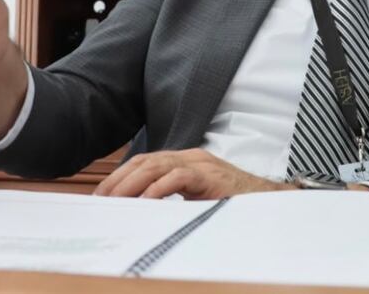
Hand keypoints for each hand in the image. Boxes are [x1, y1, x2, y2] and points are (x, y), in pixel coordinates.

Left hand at [94, 149, 291, 198]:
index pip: (144, 161)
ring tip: (114, 200)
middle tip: (100, 199)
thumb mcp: (196, 200)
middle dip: (119, 179)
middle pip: (144, 161)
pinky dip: (158, 189)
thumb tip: (141, 212)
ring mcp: (201, 164)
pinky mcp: (210, 176)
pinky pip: (178, 178)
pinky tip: (145, 202)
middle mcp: (190, 157)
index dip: (120, 176)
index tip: (101, 195)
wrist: (269, 202)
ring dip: (131, 183)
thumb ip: (173, 200)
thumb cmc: (232, 203)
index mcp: (184, 161)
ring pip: (156, 165)